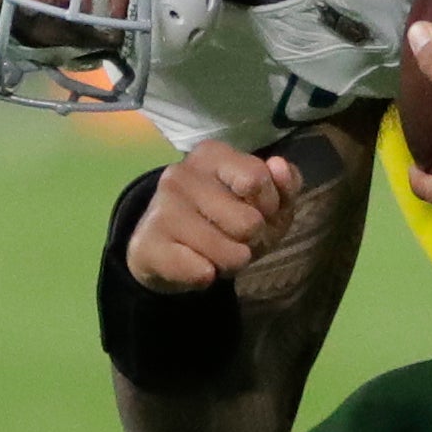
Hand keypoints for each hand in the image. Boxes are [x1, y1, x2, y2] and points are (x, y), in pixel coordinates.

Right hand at [126, 140, 304, 290]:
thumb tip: (279, 166)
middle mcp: (181, 174)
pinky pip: (201, 272)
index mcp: (212, 155)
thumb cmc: (226, 220)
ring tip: (217, 253)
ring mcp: (160, 208)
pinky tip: (195, 266)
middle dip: (252, 240)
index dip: (270, 206)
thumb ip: (284, 184)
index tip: (259, 211)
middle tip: (235, 238)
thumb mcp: (265, 202)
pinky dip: (207, 276)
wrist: (166, 250)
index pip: (258, 178)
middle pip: (249, 222)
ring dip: (233, 262)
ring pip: (231, 253)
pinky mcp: (146, 245)